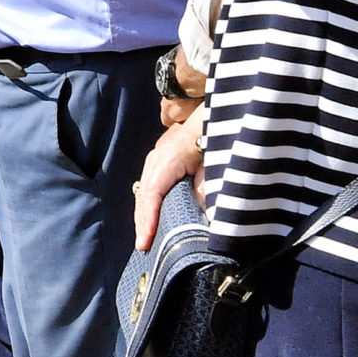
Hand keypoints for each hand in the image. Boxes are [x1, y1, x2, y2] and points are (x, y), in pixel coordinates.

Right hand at [133, 112, 205, 250]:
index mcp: (167, 160)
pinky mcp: (162, 158)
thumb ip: (207, 186)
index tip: (146, 240)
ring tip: (145, 236)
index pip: (152, 194)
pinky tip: (152, 215)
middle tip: (143, 246)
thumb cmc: (214, 132)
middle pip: (143, 195)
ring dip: (144, 213)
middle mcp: (156, 159)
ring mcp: (157, 157)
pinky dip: (149, 203)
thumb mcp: (214, 159)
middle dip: (142, 221)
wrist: (215, 110)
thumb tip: (202, 213)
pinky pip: (150, 184)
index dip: (148, 219)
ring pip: (144, 190)